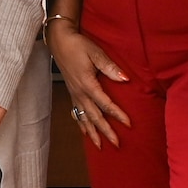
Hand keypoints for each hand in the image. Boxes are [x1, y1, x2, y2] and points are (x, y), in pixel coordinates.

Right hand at [47, 23, 131, 146]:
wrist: (60, 42)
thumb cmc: (78, 45)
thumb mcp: (95, 53)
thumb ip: (109, 67)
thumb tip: (124, 78)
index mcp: (87, 84)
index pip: (105, 104)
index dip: (117, 115)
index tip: (128, 124)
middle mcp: (80, 93)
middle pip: (95, 117)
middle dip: (106, 131)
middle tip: (117, 143)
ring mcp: (74, 95)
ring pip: (84, 118)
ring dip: (93, 133)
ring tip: (100, 146)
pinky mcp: (72, 93)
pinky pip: (76, 113)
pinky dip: (81, 125)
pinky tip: (85, 132)